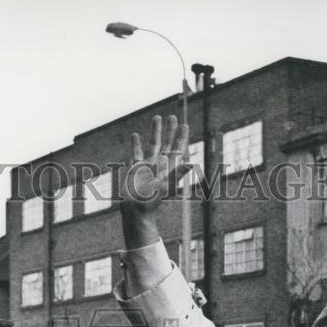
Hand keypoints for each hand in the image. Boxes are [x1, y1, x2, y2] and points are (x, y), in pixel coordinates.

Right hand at [120, 115, 189, 248]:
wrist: (135, 210)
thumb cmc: (151, 200)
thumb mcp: (166, 185)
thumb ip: (178, 174)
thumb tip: (191, 164)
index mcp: (169, 168)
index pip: (178, 149)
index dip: (182, 137)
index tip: (185, 125)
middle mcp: (160, 165)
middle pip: (167, 144)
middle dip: (170, 130)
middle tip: (173, 116)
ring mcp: (148, 166)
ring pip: (152, 145)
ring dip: (155, 132)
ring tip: (157, 117)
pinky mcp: (136, 170)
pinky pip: (136, 153)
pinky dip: (136, 144)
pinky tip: (136, 135)